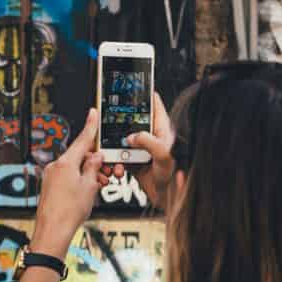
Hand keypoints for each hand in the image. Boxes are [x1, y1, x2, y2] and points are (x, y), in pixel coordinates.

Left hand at [31, 107, 103, 259]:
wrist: (53, 231)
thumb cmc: (69, 211)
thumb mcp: (90, 186)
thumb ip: (94, 167)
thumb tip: (96, 157)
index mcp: (66, 163)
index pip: (82, 139)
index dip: (91, 126)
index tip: (93, 112)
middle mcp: (56, 166)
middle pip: (80, 155)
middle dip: (95, 161)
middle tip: (108, 170)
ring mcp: (52, 176)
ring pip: (76, 167)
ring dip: (89, 173)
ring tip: (98, 185)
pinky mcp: (51, 186)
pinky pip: (69, 176)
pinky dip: (80, 180)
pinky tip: (88, 190)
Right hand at [97, 92, 175, 207]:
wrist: (163, 196)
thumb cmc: (170, 175)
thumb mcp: (163, 155)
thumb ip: (149, 142)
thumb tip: (133, 136)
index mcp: (161, 130)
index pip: (154, 105)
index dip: (145, 94)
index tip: (135, 86)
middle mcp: (150, 136)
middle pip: (132, 119)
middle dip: (120, 122)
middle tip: (111, 121)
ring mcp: (140, 146)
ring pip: (121, 137)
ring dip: (114, 146)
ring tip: (114, 155)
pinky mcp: (132, 157)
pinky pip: (118, 153)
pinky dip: (114, 160)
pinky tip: (117, 167)